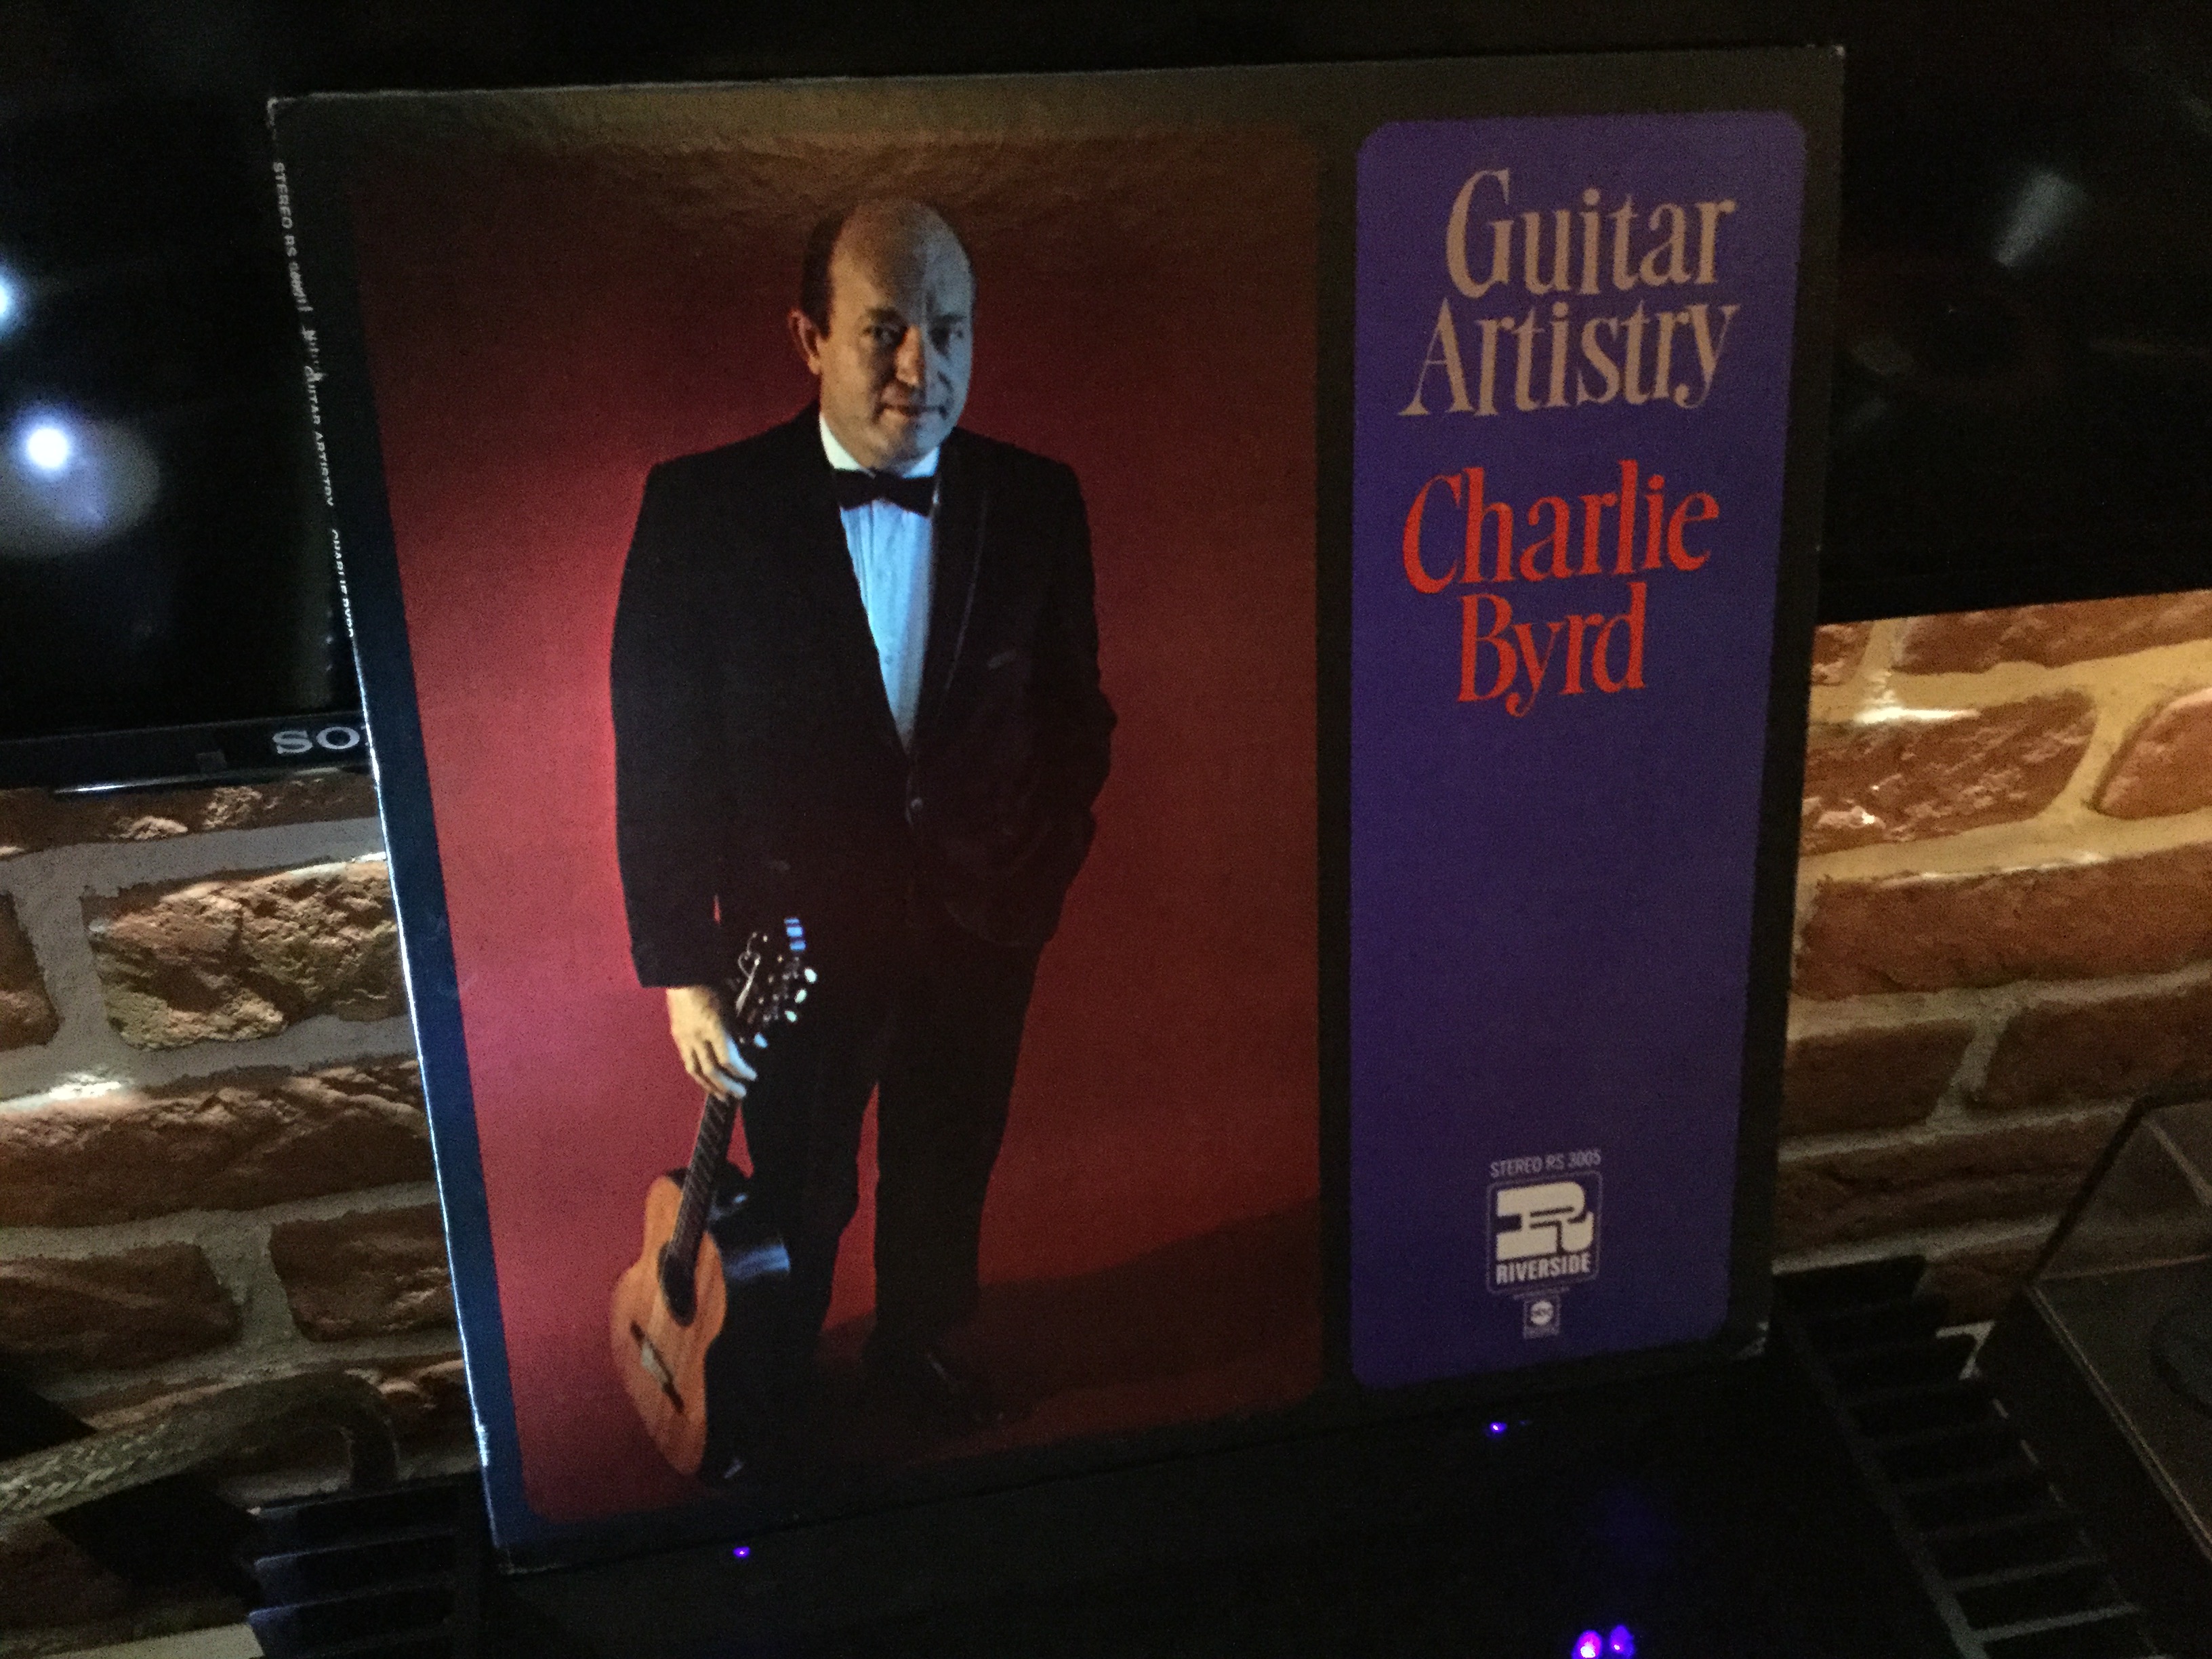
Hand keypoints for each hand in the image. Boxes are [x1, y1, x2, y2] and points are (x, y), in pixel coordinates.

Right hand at [665, 985, 758, 1099]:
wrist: (682, 975)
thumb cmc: (712, 985)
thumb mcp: (733, 1003)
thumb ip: (746, 1026)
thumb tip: (761, 1044)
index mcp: (713, 1027)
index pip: (728, 1059)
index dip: (742, 1071)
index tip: (753, 1076)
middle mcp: (697, 1037)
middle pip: (711, 1071)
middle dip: (728, 1086)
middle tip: (741, 1095)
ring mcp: (684, 1039)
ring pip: (696, 1072)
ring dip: (711, 1087)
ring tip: (723, 1097)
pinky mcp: (677, 1038)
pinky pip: (687, 1063)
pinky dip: (699, 1075)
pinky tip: (707, 1082)